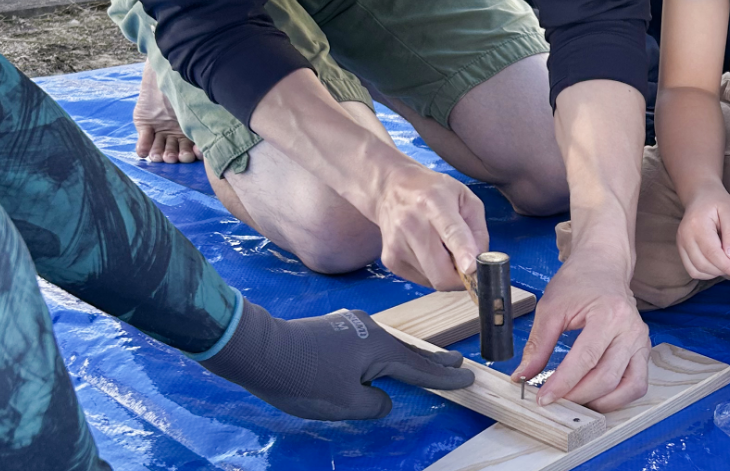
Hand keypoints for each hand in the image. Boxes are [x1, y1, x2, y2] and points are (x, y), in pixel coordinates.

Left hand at [200, 301, 473, 420]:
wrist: (260, 350)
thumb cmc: (304, 380)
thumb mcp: (346, 404)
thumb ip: (374, 403)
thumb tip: (381, 397)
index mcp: (379, 348)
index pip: (419, 368)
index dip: (444, 378)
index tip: (468, 378)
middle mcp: (371, 330)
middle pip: (408, 351)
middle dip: (434, 360)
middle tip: (458, 362)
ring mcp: (351, 325)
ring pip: (386, 346)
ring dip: (406, 357)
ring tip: (425, 362)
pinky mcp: (335, 328)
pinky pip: (368, 343)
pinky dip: (382, 354)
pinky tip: (380, 358)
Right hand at [373, 160, 488, 289]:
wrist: (391, 189)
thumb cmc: (433, 191)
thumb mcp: (465, 198)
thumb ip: (478, 230)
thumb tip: (480, 262)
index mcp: (433, 203)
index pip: (450, 231)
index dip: (463, 252)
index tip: (472, 268)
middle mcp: (411, 224)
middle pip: (440, 272)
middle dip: (461, 279)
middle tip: (468, 266)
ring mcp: (397, 245)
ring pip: (433, 280)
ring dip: (446, 272)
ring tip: (442, 248)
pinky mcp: (390, 261)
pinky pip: (422, 280)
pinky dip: (432, 272)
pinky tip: (429, 251)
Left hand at [514, 253, 650, 411]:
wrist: (603, 265)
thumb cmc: (578, 282)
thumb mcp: (551, 307)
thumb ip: (538, 344)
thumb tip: (523, 375)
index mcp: (609, 314)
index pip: (586, 359)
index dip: (563, 383)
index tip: (543, 397)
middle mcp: (631, 330)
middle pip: (607, 377)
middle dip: (577, 396)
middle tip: (555, 402)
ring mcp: (641, 341)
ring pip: (628, 386)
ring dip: (600, 402)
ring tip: (575, 402)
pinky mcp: (644, 350)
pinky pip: (637, 384)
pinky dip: (619, 397)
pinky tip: (596, 397)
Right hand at [677, 184, 729, 281]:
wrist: (701, 195)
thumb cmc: (719, 202)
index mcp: (697, 224)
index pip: (712, 253)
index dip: (727, 267)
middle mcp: (684, 235)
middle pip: (703, 264)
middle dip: (723, 270)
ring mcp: (680, 242)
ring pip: (696, 270)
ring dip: (714, 273)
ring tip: (728, 264)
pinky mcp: (680, 247)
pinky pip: (691, 269)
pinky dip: (706, 272)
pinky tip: (718, 265)